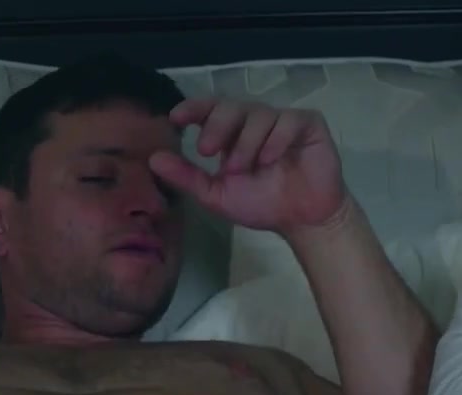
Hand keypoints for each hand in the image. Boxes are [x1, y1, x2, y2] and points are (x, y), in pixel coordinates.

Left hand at [148, 97, 348, 237]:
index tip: (177, 118)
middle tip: (206, 151)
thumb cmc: (263, 205)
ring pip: (259, 113)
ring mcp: (283, 121)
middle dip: (216, 126)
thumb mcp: (217, 195)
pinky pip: (289, 120)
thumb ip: (187, 177)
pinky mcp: (309, 125)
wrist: (304, 222)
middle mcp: (256, 122)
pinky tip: (270, 159)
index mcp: (233, 134)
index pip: (211, 109)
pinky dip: (276, 137)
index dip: (194, 108)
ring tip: (243, 169)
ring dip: (245, 141)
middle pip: (232, 106)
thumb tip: (153, 159)